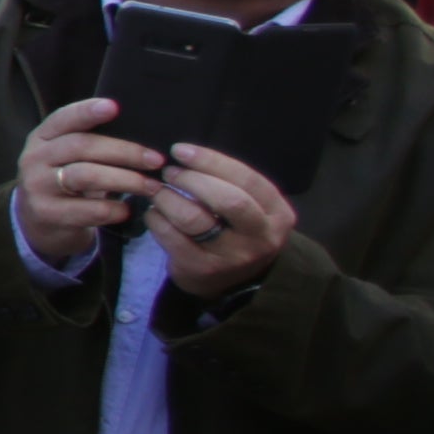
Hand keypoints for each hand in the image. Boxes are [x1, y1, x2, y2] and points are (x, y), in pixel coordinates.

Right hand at [14, 94, 159, 264]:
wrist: (37, 222)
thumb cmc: (64, 180)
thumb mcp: (66, 156)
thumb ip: (90, 141)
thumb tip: (141, 131)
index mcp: (41, 137)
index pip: (63, 119)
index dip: (87, 111)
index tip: (114, 106)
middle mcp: (34, 158)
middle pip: (82, 146)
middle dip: (125, 152)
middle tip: (156, 160)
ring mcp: (38, 186)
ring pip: (87, 176)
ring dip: (126, 180)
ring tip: (151, 186)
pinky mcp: (48, 214)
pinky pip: (90, 210)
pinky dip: (115, 209)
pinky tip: (128, 210)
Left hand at [143, 138, 295, 303]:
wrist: (232, 282)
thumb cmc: (237, 231)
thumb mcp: (251, 208)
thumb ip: (231, 183)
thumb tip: (185, 154)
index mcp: (278, 214)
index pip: (248, 180)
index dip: (211, 161)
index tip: (181, 150)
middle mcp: (261, 236)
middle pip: (227, 200)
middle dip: (192, 180)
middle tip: (170, 172)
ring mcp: (232, 256)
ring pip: (194, 218)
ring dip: (168, 198)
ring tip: (159, 191)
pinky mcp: (202, 269)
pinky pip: (171, 236)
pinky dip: (156, 218)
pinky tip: (154, 212)